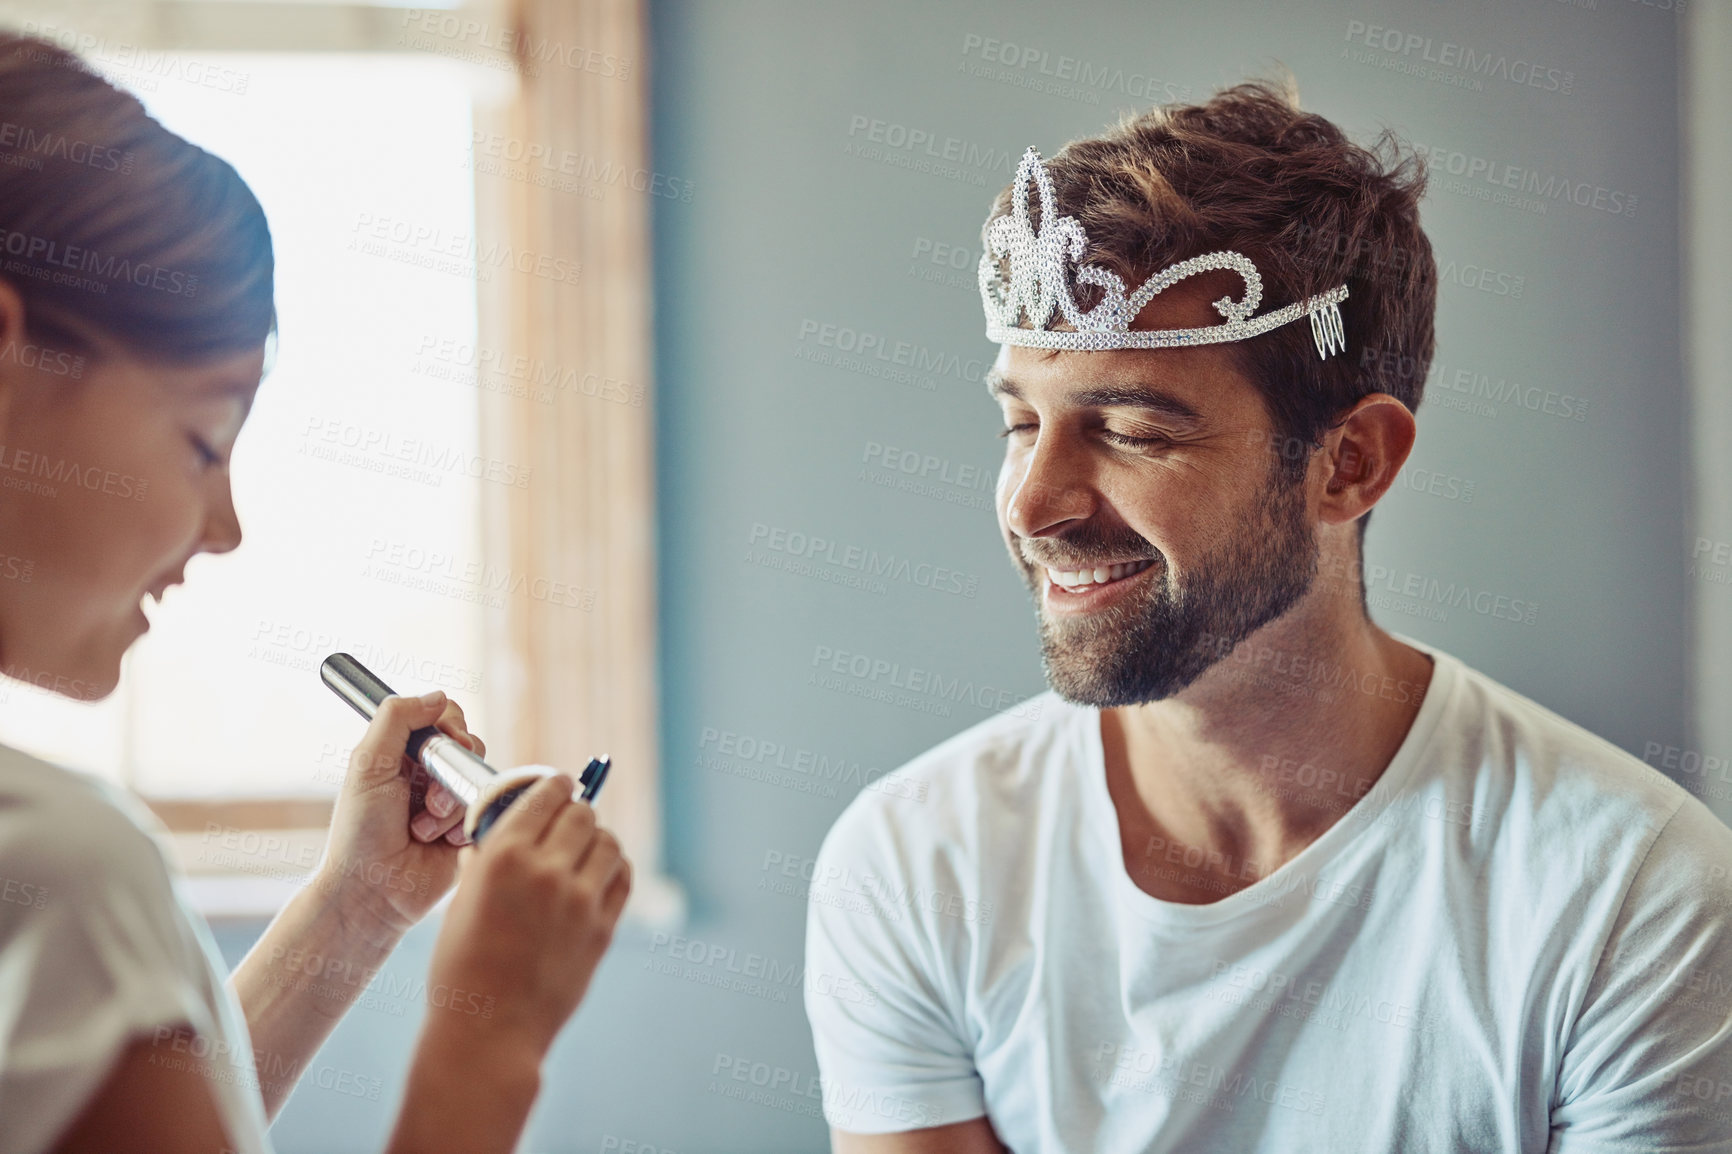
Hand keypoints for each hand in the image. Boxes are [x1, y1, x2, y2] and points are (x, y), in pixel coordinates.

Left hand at [314, 689, 484, 937]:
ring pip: (478, 781)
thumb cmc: (360, 832)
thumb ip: (396, 720)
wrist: (372, 893)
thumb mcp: (368, 766)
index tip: (440, 746)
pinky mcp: (467, 831)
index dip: (450, 729)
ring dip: (450, 806)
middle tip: (426, 799)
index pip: (446, 717)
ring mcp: (452, 803)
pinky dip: (462, 828)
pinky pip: (486, 813)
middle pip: (469, 748)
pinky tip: (438, 845)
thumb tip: (438, 696)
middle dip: (449, 774)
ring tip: (423, 830)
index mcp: (405, 754)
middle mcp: (431, 774)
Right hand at [423, 772, 631, 1056]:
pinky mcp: (602, 929)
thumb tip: (507, 830)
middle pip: (581, 814)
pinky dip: (614, 868)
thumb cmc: (462, 969)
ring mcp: (580, 901)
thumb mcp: (463, 901)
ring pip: (608, 842)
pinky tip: (602, 872)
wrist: (488, 1031)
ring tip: (586, 846)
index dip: (554, 786)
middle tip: (571, 815)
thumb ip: (489, 860)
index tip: (558, 784)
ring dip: (597, 839)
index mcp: (504, 856)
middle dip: (575, 810)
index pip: (545, 796)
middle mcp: (546, 871)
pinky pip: (621, 879)